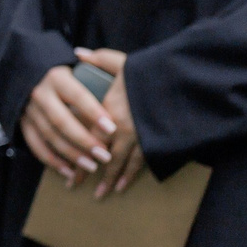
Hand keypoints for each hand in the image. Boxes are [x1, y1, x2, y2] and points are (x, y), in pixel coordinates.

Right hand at [20, 59, 117, 181]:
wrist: (23, 70)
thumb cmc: (63, 70)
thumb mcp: (77, 64)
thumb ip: (97, 64)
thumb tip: (120, 69)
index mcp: (55, 77)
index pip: (77, 96)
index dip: (94, 113)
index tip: (112, 128)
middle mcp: (39, 93)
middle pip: (61, 121)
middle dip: (84, 140)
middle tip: (105, 156)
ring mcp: (28, 110)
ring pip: (49, 136)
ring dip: (71, 154)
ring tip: (91, 166)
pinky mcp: (22, 123)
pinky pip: (35, 145)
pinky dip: (51, 160)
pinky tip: (69, 171)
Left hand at [72, 48, 142, 197]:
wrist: (182, 82)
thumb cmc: (149, 72)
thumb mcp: (122, 62)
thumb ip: (98, 59)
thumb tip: (77, 52)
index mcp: (107, 110)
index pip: (84, 137)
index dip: (74, 152)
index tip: (64, 165)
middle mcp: (120, 128)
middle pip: (99, 155)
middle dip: (87, 171)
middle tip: (75, 186)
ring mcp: (138, 137)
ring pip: (119, 164)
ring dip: (109, 180)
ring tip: (99, 194)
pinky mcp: (154, 142)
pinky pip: (140, 163)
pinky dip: (130, 175)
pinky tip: (122, 187)